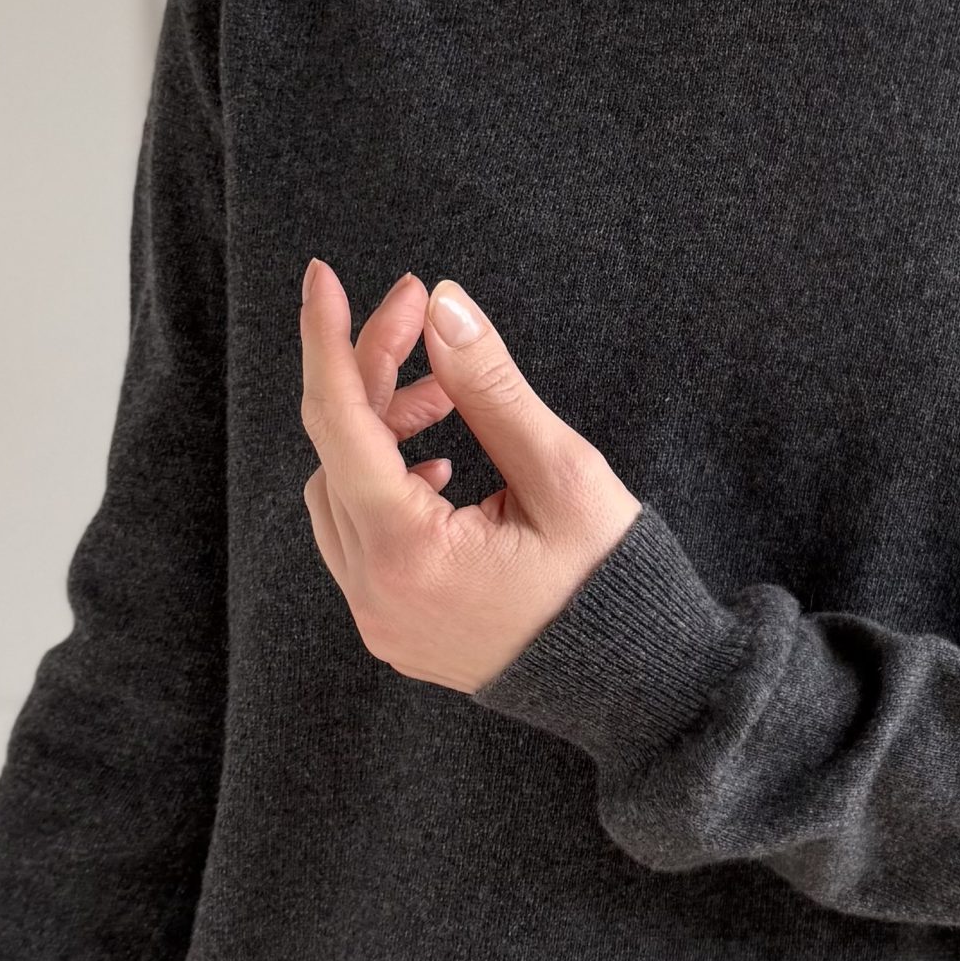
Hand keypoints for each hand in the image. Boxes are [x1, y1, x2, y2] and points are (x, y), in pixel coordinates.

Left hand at [299, 261, 642, 693]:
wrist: (637, 685)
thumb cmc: (611, 583)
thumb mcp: (562, 474)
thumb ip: (492, 388)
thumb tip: (443, 306)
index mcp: (410, 554)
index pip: (339, 422)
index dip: (329, 339)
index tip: (323, 275)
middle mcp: (376, 593)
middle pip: (335, 452)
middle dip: (372, 372)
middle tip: (421, 313)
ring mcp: (379, 619)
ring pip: (338, 493)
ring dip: (377, 431)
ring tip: (444, 402)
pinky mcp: (394, 629)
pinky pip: (357, 540)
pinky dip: (381, 487)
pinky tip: (438, 468)